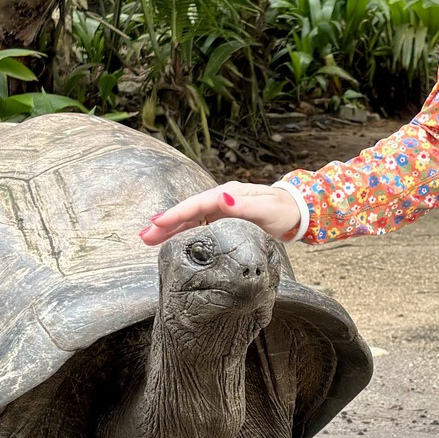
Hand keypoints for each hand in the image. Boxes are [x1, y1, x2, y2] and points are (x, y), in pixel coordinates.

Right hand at [139, 181, 300, 245]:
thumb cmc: (283, 210)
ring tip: (148, 241)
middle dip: (165, 223)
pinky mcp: (222, 221)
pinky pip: (198, 227)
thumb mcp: (266, 209)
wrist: (295, 212)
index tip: (157, 223)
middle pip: (188, 212)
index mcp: (228, 195)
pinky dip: (182, 234)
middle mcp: (221, 201)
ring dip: (169, 230)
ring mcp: (220, 211)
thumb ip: (244, 206)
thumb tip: (221, 198)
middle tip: (144, 237)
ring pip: (190, 220)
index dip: (176, 214)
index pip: (196, 205)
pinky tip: (170, 242)